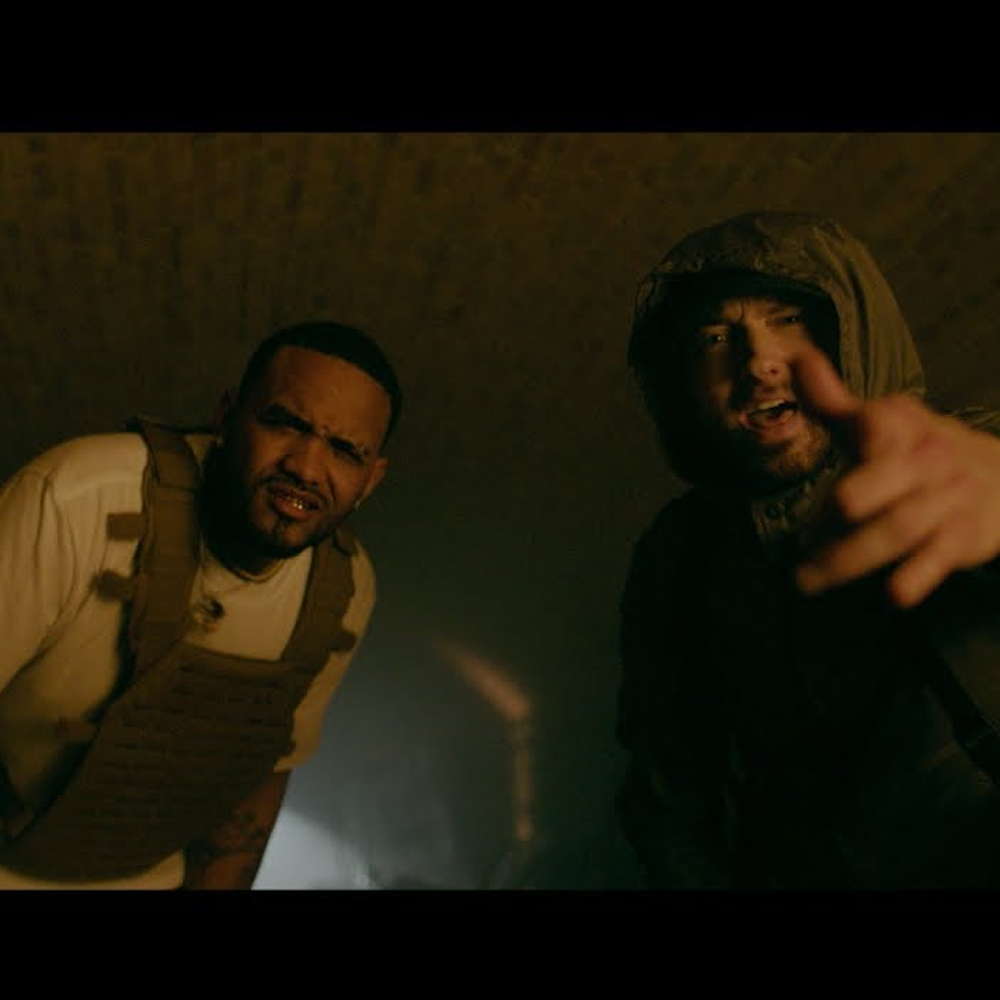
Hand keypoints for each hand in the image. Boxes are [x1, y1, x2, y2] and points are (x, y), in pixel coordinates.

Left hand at [791, 341, 999, 607]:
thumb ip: (834, 399)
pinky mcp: (964, 538)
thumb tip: (794, 356)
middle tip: (798, 541)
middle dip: (844, 507)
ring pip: (897, 529)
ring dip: (850, 558)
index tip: (825, 452)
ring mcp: (947, 500)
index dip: (862, 433)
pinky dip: (919, 576)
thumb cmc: (920, 450)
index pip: (876, 427)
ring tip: (805, 580)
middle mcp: (925, 461)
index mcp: (900, 428)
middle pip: (881, 484)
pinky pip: (940, 557)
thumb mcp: (882, 421)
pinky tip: (893, 594)